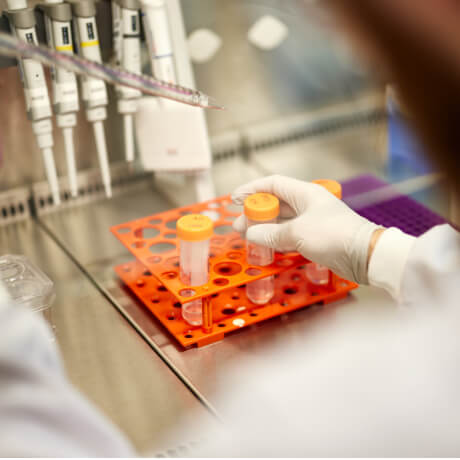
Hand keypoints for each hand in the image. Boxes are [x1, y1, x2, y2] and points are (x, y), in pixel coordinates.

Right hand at [232, 175, 382, 283]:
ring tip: (247, 236)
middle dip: (255, 213)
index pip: (273, 184)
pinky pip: (289, 234)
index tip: (236, 198)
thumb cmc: (335, 236)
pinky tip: (266, 245)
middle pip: (275, 204)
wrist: (365, 255)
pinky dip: (276, 239)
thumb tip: (251, 234)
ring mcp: (311, 221)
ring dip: (264, 228)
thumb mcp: (298, 233)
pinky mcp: (315, 237)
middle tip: (239, 225)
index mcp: (305, 193)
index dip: (252, 189)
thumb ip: (271, 234)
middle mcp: (307, 204)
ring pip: (281, 221)